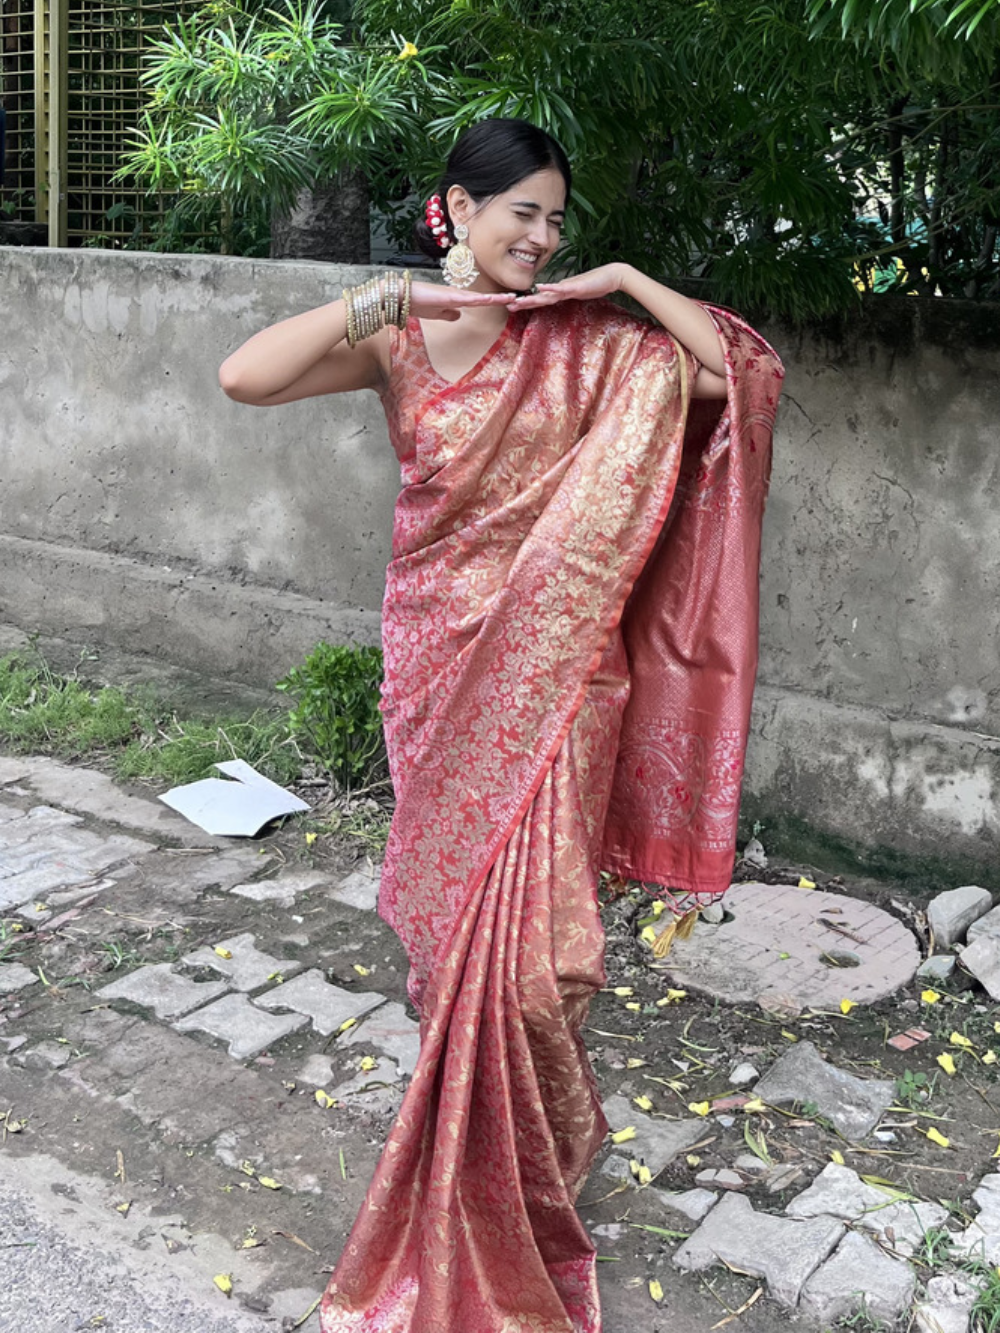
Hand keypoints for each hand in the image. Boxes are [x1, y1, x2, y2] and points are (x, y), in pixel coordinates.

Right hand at [409, 281, 514, 321]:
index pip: (478, 302)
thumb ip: (449, 314)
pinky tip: (488, 300)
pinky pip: (466, 299)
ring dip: (494, 298)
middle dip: (499, 298)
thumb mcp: (436, 314)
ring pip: (478, 297)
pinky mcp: (447, 296)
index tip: (506, 302)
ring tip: (509, 298)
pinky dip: (478, 300)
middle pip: (483, 298)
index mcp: (456, 300)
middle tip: (516, 297)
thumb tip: (459, 316)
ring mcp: (453, 295)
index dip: (493, 302)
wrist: (403, 297)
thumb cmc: (418, 304)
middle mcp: (457, 295)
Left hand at [505, 263, 628, 310]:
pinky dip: (550, 288)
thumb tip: (560, 300)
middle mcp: (560, 289)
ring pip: (546, 294)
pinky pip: (561, 288)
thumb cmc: (597, 284)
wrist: (612, 276)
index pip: (541, 299)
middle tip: (507, 305)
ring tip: (517, 301)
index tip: (513, 306)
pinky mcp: (576, 286)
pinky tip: (540, 288)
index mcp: (560, 292)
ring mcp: (567, 287)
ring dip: (532, 298)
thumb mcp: (579, 294)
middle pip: (539, 298)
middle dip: (523, 302)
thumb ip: (569, 296)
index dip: (527, 303)